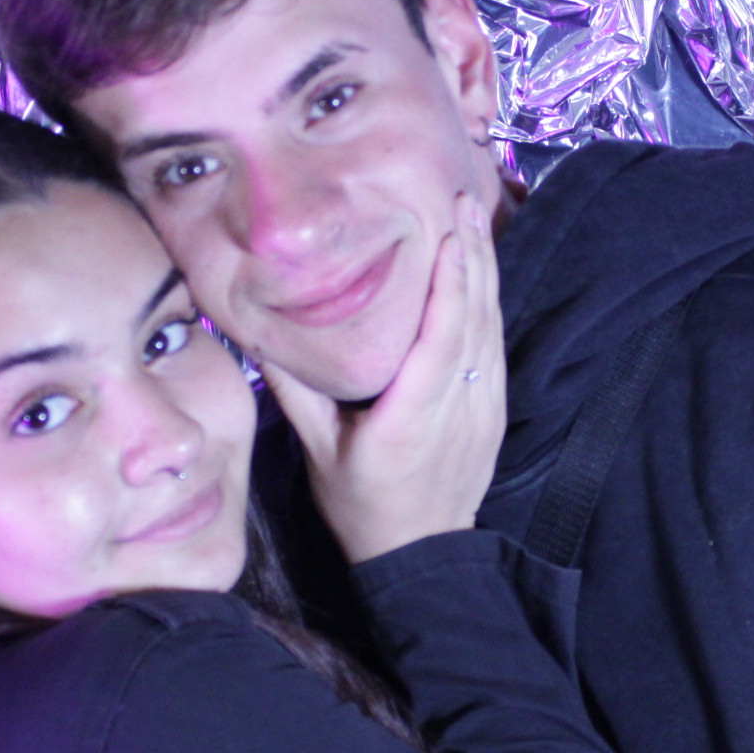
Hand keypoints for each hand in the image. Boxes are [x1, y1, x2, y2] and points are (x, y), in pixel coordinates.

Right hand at [261, 194, 506, 564]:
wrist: (421, 554)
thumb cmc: (361, 505)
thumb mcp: (320, 451)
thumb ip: (296, 392)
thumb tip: (259, 335)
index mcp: (413, 415)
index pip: (441, 335)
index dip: (450, 281)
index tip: (448, 232)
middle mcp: (457, 405)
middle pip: (474, 317)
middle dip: (472, 254)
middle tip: (463, 197)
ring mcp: (483, 406)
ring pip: (491, 327)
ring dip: (485, 270)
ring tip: (474, 218)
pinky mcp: (493, 409)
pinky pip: (494, 345)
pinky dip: (488, 302)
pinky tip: (481, 270)